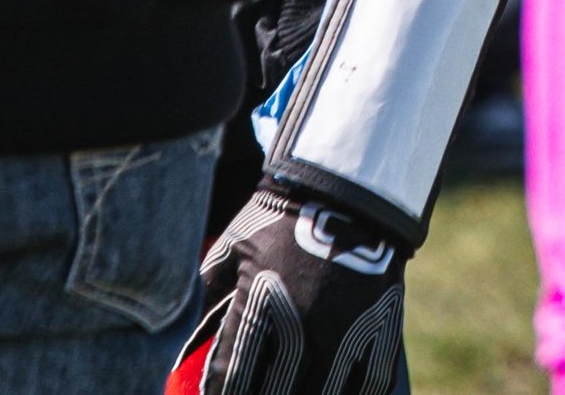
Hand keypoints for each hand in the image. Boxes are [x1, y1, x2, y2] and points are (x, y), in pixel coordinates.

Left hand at [170, 189, 407, 394]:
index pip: (232, 376)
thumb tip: (180, 347)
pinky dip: (356, 394)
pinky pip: (372, 380)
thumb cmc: (281, 219)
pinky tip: (337, 392)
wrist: (351, 189)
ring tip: (295, 393)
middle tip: (259, 391)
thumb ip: (206, 297)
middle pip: (278, 390)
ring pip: (325, 391)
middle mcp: (307, 322)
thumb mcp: (234, 249)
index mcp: (264, 303)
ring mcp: (350, 326)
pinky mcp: (383, 322)